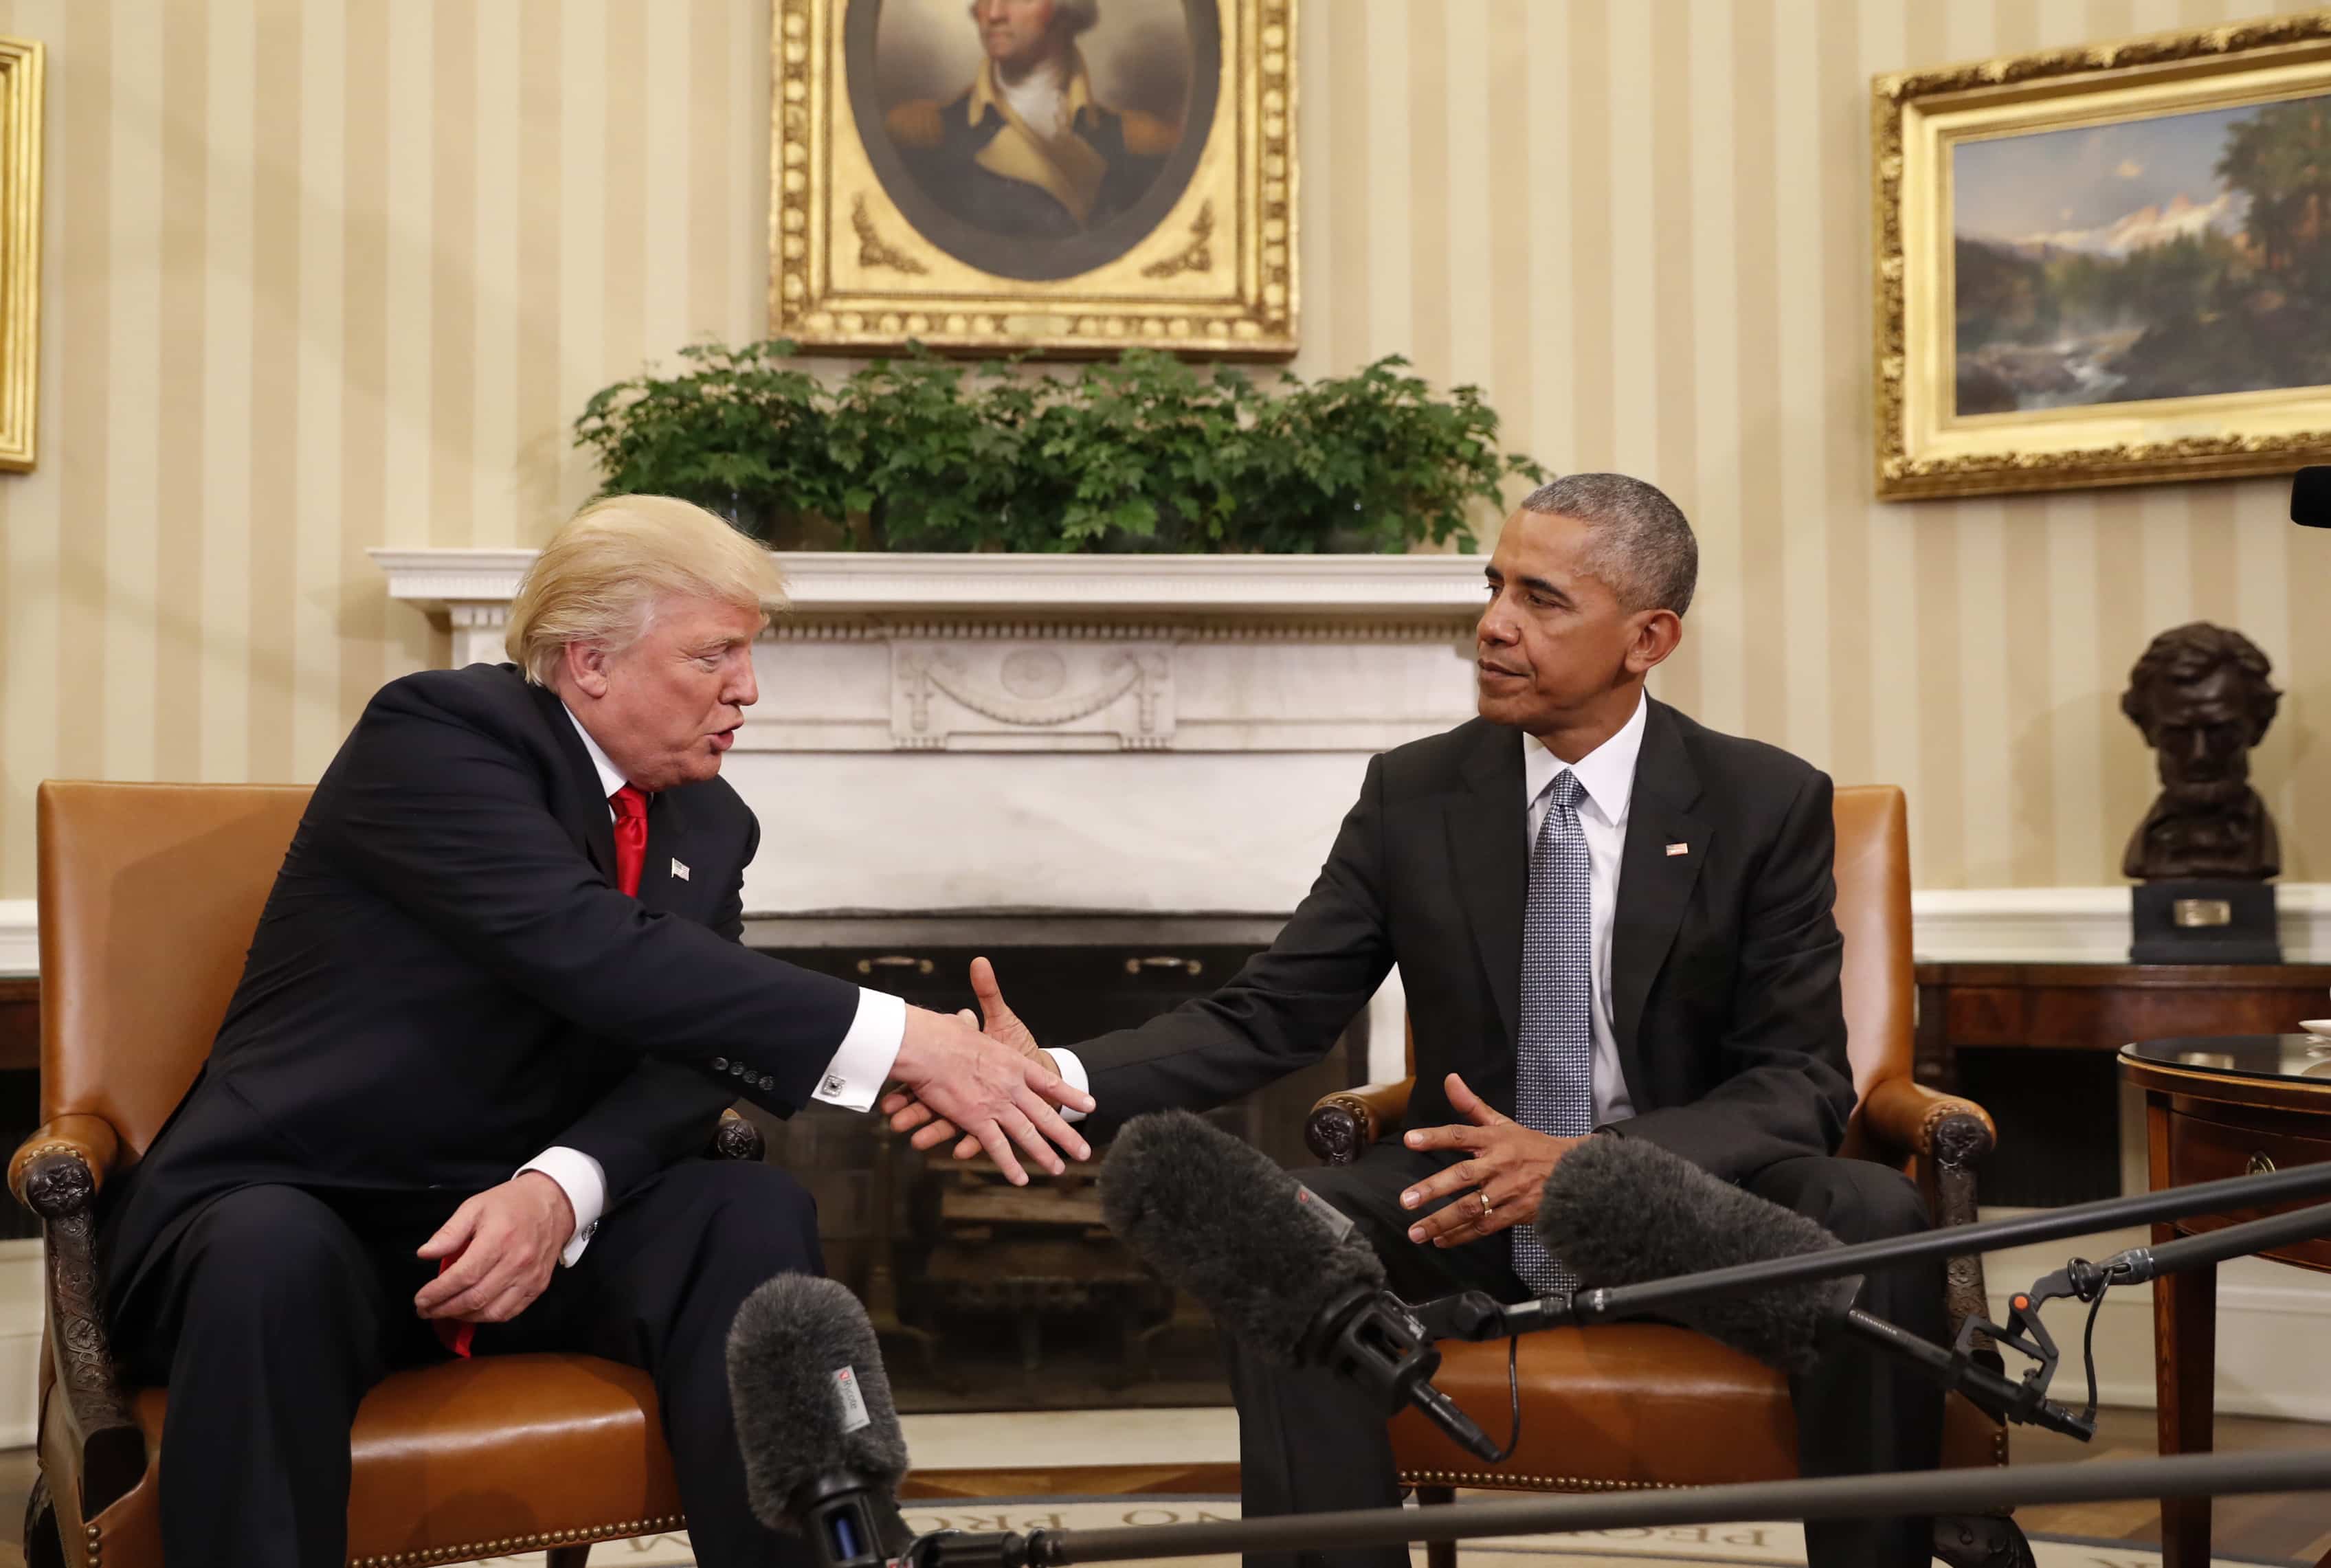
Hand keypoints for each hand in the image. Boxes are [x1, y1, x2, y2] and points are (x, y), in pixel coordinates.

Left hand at [414, 1171, 573, 1323]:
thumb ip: (449, 1232)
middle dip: (444, 1309)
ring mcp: (530, 1277)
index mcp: (499, 1239)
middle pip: (475, 1298)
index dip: (438, 1292)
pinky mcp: (538, 1286)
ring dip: (464, 1316)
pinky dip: (487, 1317)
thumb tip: (425, 1253)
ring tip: (446, 1311)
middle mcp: (517, 1261)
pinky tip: (473, 1311)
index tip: (420, 1299)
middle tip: (426, 1310)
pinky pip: (510, 1312)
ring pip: (492, 1312)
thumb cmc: (512, 1204)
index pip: (463, 1276)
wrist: (553, 1203)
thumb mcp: (475, 1207)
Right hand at [888, 983, 1089, 1185]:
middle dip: (1066, 1135)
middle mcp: (1012, 1087)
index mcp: (1014, 1063)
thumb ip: (971, 1027)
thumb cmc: (944, 1033)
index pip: (1049, 1082)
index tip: (1090, 1105)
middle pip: (1045, 1114)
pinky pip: (997, 1147)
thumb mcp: (967, 1027)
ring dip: (1044, 1154)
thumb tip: (964, 1017)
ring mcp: (997, 1105)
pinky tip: (1021, 1179)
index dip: (1070, 1094)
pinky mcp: (976, 1120)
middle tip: (1083, 1151)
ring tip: (1058, 1169)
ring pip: (1028, 1135)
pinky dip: (1009, 1165)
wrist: (930, 1047)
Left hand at [1397, 1073, 1584, 1247]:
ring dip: (1441, 1221)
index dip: (1435, 1136)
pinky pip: (1485, 1226)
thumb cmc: (1531, 1146)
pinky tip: (1440, 1240)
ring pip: (1471, 1207)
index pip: (1460, 1135)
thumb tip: (1449, 1078)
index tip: (1409, 1140)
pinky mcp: (1517, 1212)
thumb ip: (1472, 1105)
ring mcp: (1509, 1190)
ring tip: (1415, 1231)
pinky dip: (1461, 1235)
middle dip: (1433, 1189)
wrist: (1574, 1173)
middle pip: (1463, 1176)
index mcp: (1495, 1139)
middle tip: (1405, 1200)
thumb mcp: (1504, 1123)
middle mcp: (1500, 1164)